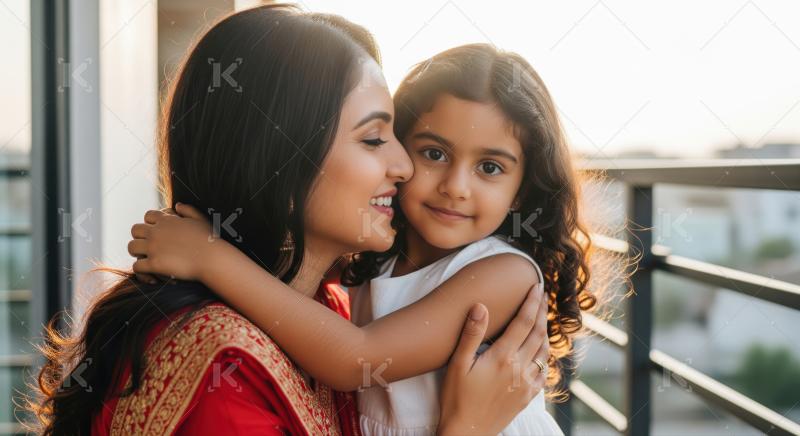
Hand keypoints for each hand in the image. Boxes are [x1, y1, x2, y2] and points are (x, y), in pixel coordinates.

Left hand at [128, 203, 222, 281]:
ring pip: (131, 247)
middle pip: (135, 230)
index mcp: (167, 220)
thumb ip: (188, 210)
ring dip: (137, 254)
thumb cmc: (210, 240)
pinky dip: (142, 272)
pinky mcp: (155, 264)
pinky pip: (137, 267)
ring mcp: (154, 247)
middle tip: (148, 246)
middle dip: (139, 237)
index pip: (148, 216)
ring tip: (146, 260)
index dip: (150, 224)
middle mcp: (157, 232)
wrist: (212, 259)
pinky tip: (152, 276)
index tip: (156, 232)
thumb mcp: (200, 219)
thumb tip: (177, 205)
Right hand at [438, 283, 548, 435]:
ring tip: (543, 317)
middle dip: (541, 311)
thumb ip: (471, 334)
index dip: (532, 302)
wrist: (467, 432)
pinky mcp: (527, 396)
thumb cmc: (456, 399)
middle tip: (542, 295)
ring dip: (545, 331)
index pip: (523, 322)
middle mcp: (519, 368)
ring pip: (543, 351)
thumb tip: (481, 306)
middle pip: (537, 333)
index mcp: (503, 357)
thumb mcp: (457, 364)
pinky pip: (542, 371)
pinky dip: (544, 355)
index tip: (537, 286)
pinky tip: (540, 351)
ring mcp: (526, 383)